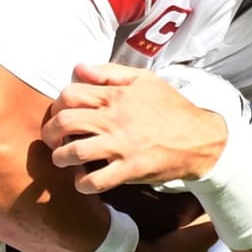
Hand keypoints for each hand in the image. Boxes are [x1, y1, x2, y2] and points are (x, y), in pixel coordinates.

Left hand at [42, 63, 227, 193]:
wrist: (201, 139)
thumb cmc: (172, 108)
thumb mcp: (145, 80)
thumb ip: (109, 71)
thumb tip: (78, 68)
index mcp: (115, 95)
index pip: (69, 94)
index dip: (57, 105)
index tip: (60, 115)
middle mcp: (114, 118)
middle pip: (63, 122)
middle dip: (50, 133)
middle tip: (54, 140)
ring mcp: (120, 145)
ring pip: (73, 152)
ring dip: (61, 158)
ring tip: (64, 159)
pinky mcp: (129, 169)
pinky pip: (95, 180)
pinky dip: (83, 183)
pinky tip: (84, 179)